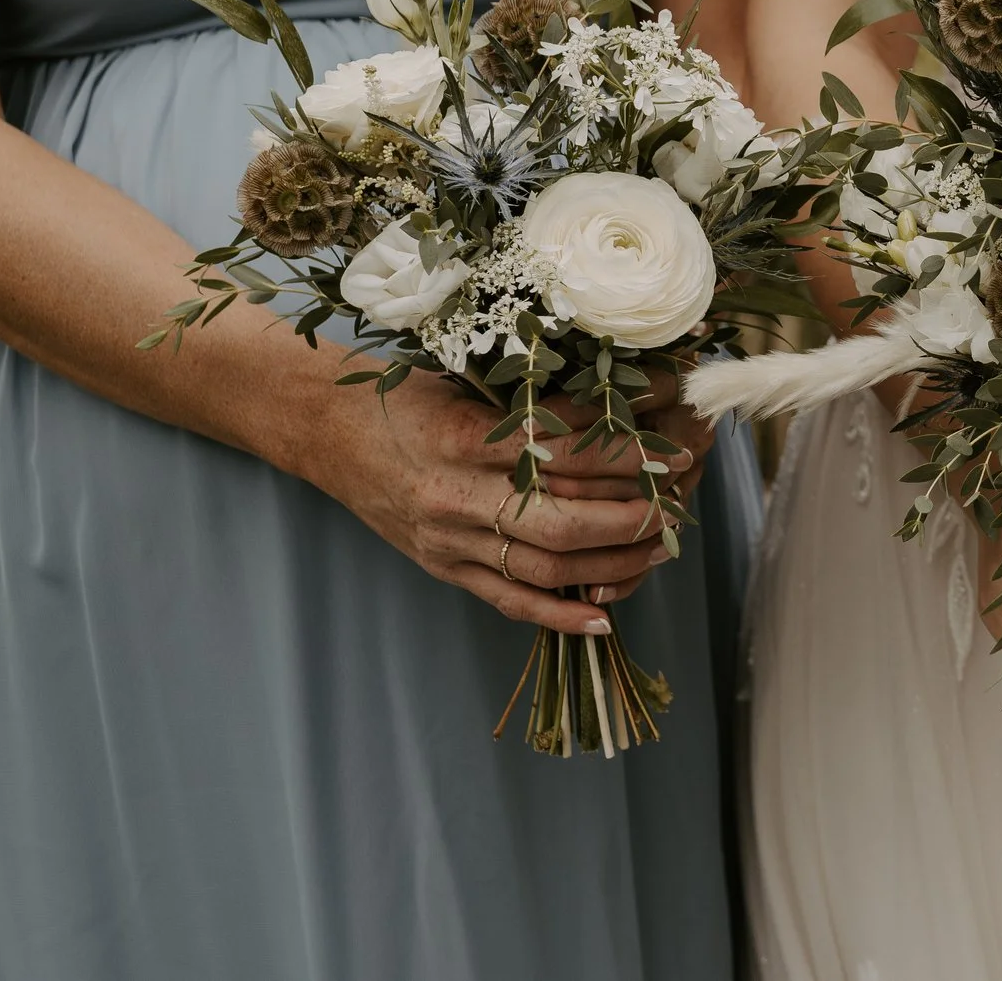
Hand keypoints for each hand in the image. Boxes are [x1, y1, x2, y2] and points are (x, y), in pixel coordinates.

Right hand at [301, 378, 693, 636]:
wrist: (326, 429)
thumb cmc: (406, 394)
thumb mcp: (470, 383)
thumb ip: (536, 402)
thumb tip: (626, 402)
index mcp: (466, 435)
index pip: (564, 450)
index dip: (628, 454)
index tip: (674, 450)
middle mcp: (457, 494)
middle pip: (560, 521)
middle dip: (629, 520)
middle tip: (675, 508)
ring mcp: (448, 539)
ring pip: (543, 568)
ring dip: (609, 565)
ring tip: (657, 550)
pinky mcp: (441, 567)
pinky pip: (508, 601)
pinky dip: (559, 615)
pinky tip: (603, 617)